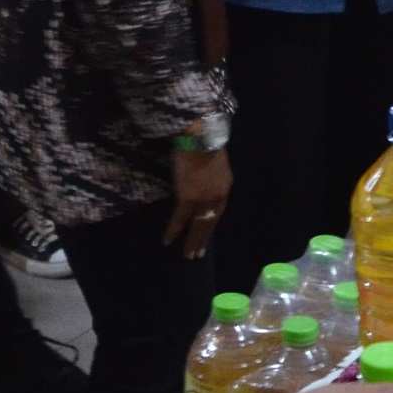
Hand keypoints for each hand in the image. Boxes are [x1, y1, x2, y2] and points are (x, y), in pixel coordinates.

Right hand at [164, 143, 230, 258]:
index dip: (211, 223)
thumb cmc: (204, 141)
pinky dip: (173, 231)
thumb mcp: (213, 160)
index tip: (207, 234)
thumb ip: (208, 173)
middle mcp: (217, 196)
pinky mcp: (188, 199)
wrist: (200, 136)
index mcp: (224, 186)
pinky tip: (167, 241)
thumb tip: (199, 179)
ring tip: (188, 256)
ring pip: (198, 226)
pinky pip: (179, 219)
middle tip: (197, 254)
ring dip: (192, 242)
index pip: (218, 210)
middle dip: (203, 239)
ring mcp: (203, 200)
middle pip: (210, 222)